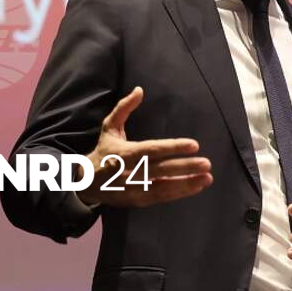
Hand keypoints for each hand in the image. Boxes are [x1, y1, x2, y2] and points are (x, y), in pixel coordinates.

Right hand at [76, 86, 212, 207]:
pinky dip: (180, 193)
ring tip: (207, 177)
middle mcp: (130, 172)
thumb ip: (124, 108)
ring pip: (163, 187)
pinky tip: (197, 186)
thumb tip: (139, 89)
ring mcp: (134, 189)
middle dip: (185, 167)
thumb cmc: (103, 151)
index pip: (152, 150)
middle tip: (207, 163)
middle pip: (161, 170)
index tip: (194, 145)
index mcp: (124, 153)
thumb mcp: (109, 127)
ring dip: (187, 183)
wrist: (83, 183)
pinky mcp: (138, 200)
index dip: (173, 148)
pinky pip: (161, 197)